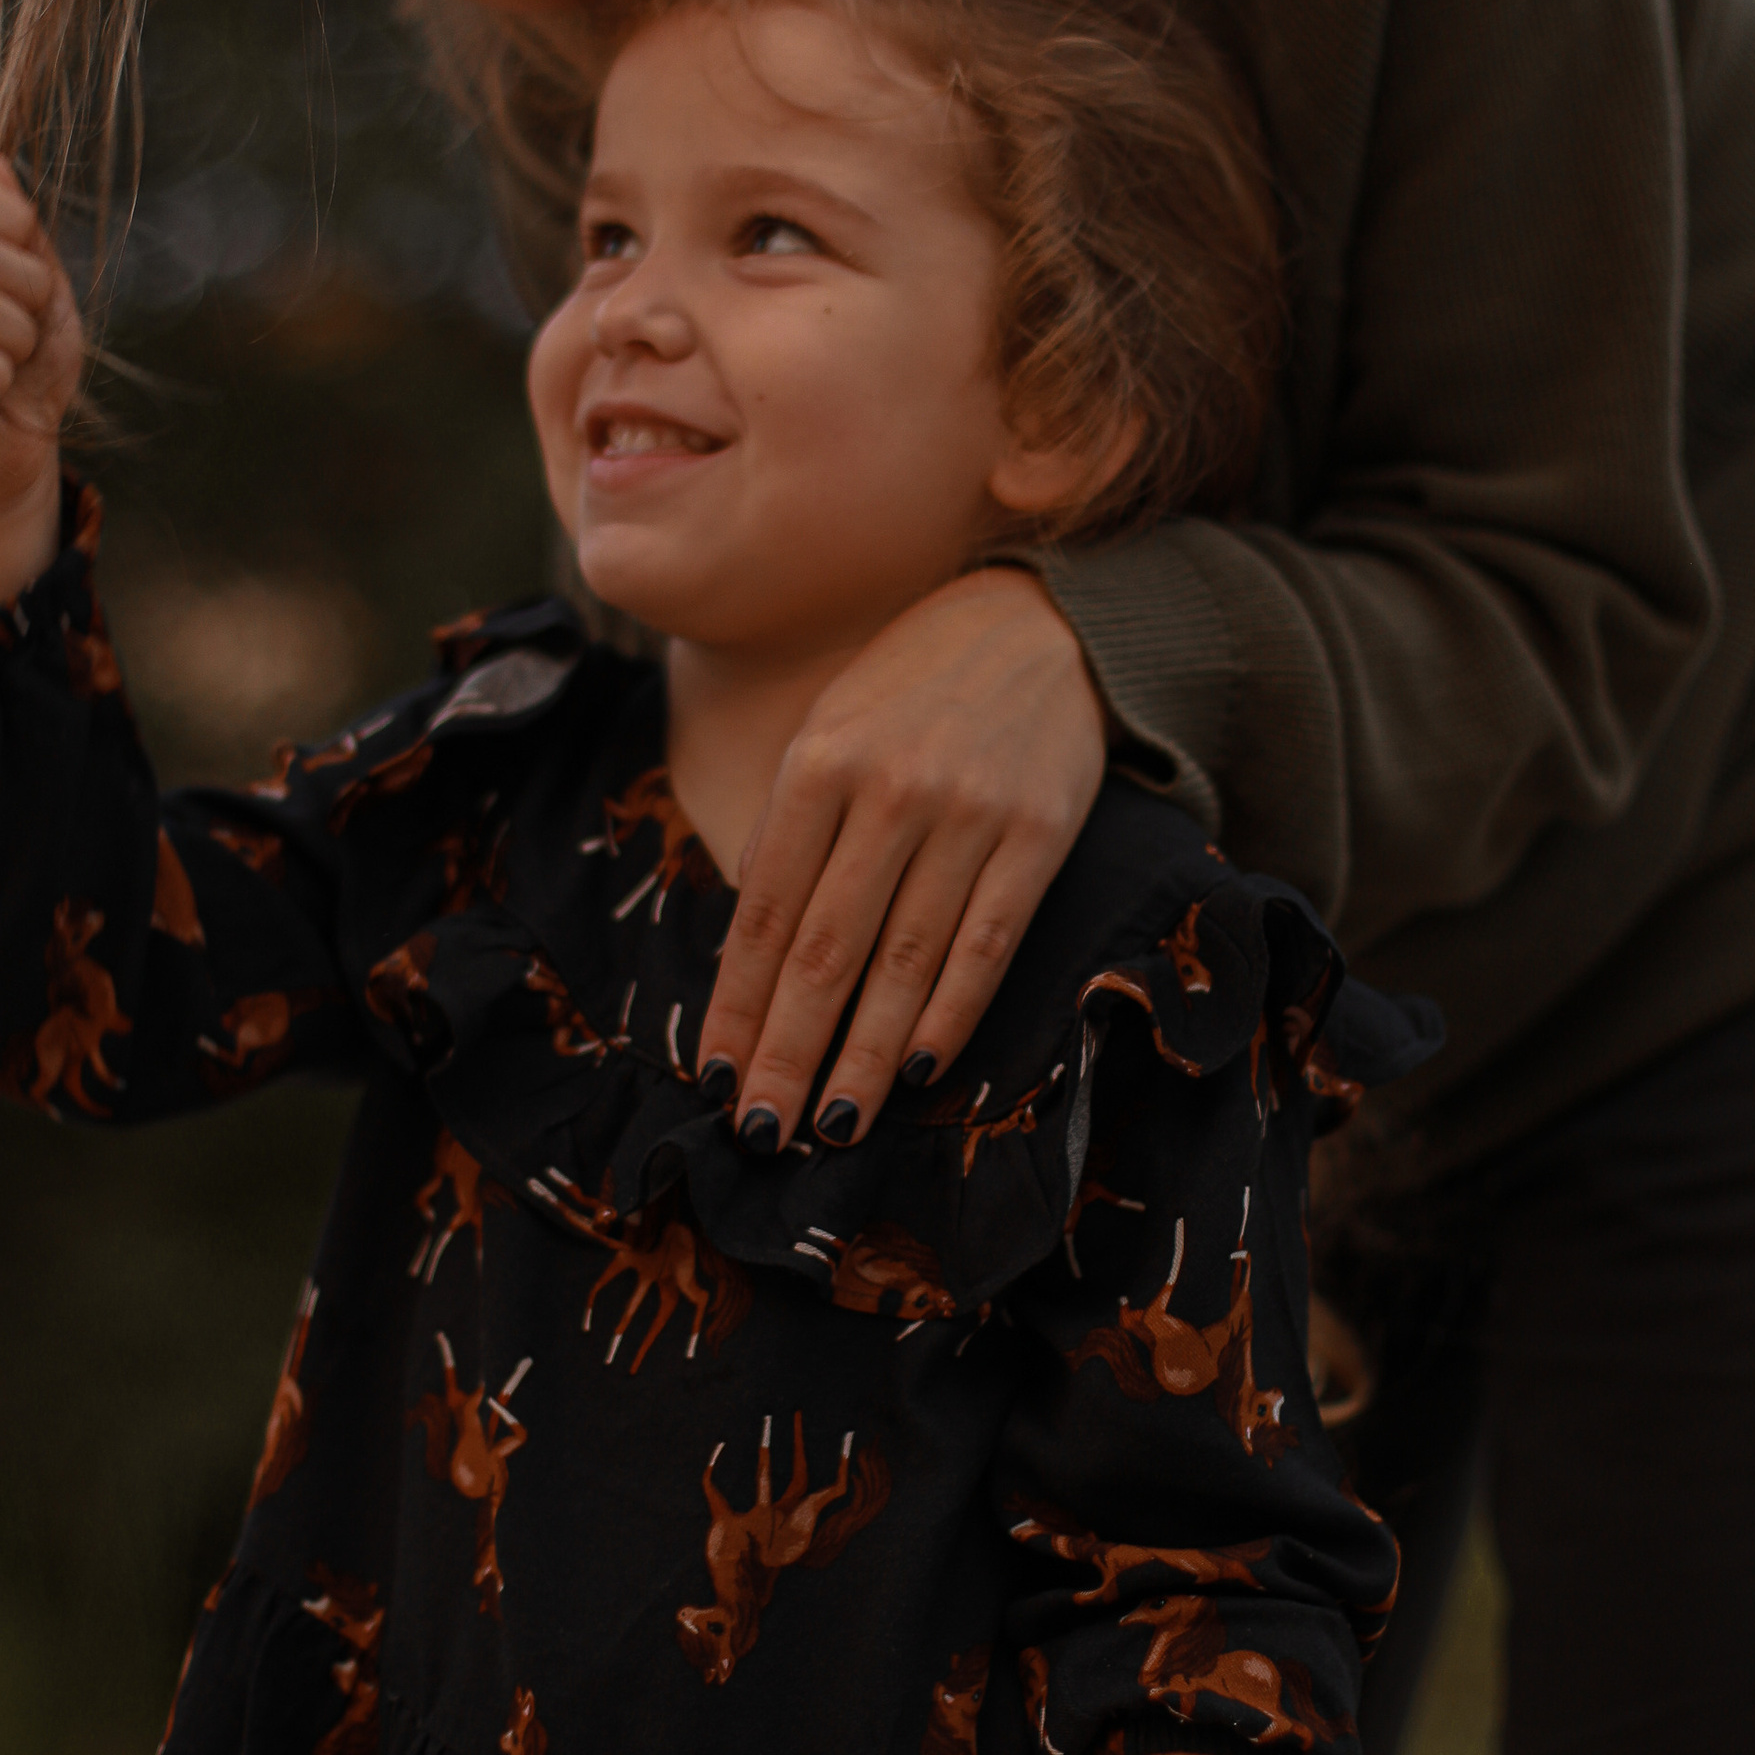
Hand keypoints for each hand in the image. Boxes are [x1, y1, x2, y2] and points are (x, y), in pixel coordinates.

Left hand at [694, 567, 1106, 1146]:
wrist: (1039, 621)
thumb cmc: (910, 687)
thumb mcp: (827, 729)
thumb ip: (791, 830)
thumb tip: (753, 952)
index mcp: (819, 762)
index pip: (764, 910)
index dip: (738, 1003)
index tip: (715, 1076)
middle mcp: (890, 790)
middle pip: (825, 950)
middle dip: (788, 1051)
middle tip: (761, 1133)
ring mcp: (969, 814)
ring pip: (904, 961)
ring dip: (863, 1054)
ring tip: (832, 1123)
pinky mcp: (1039, 835)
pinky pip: (986, 944)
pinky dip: (950, 1013)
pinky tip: (916, 1068)